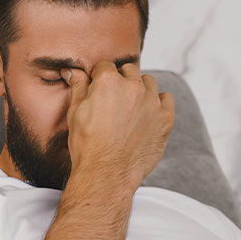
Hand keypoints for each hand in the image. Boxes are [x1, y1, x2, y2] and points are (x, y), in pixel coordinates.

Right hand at [61, 60, 174, 192]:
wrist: (107, 173)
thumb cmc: (88, 145)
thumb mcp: (75, 112)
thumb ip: (78, 86)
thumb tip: (73, 71)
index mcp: (108, 81)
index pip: (106, 66)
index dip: (100, 77)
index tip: (99, 89)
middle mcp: (132, 87)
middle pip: (128, 71)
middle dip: (121, 80)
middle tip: (114, 100)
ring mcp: (151, 102)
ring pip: (148, 82)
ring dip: (140, 89)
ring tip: (131, 106)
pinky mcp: (165, 118)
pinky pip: (167, 99)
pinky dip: (159, 102)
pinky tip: (149, 112)